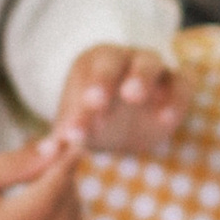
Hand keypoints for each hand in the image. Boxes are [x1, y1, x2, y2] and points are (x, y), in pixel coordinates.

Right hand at [0, 141, 84, 219]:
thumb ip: (18, 164)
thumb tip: (55, 147)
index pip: (55, 188)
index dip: (67, 162)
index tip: (75, 142)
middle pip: (69, 212)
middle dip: (68, 183)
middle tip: (57, 159)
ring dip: (71, 208)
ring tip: (52, 184)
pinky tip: (45, 211)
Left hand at [55, 42, 182, 159]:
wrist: (127, 128)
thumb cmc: (95, 122)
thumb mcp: (76, 132)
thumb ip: (58, 146)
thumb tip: (37, 162)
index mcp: (91, 64)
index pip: (84, 76)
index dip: (77, 101)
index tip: (74, 130)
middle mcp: (122, 58)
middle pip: (113, 61)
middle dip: (104, 80)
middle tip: (96, 102)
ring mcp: (152, 67)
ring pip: (149, 63)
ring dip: (141, 79)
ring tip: (133, 98)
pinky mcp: (178, 84)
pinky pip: (182, 82)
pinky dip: (176, 98)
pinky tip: (166, 120)